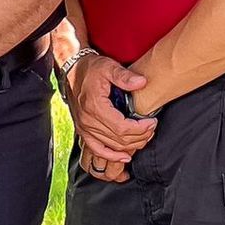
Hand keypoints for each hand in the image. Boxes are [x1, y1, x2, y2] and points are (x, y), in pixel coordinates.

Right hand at [63, 53, 155, 182]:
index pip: (122, 127)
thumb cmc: (90, 68)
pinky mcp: (83, 131)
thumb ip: (125, 76)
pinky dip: (111, 156)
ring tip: (144, 137)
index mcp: (95, 106)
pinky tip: (125, 157)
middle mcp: (88, 120)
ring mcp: (84, 128)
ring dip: (130, 146)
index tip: (152, 122)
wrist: (72, 70)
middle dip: (140, 137)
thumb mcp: (108, 66)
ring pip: (112, 146)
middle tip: (151, 128)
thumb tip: (141, 82)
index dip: (140, 129)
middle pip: (119, 139)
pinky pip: (97, 150)